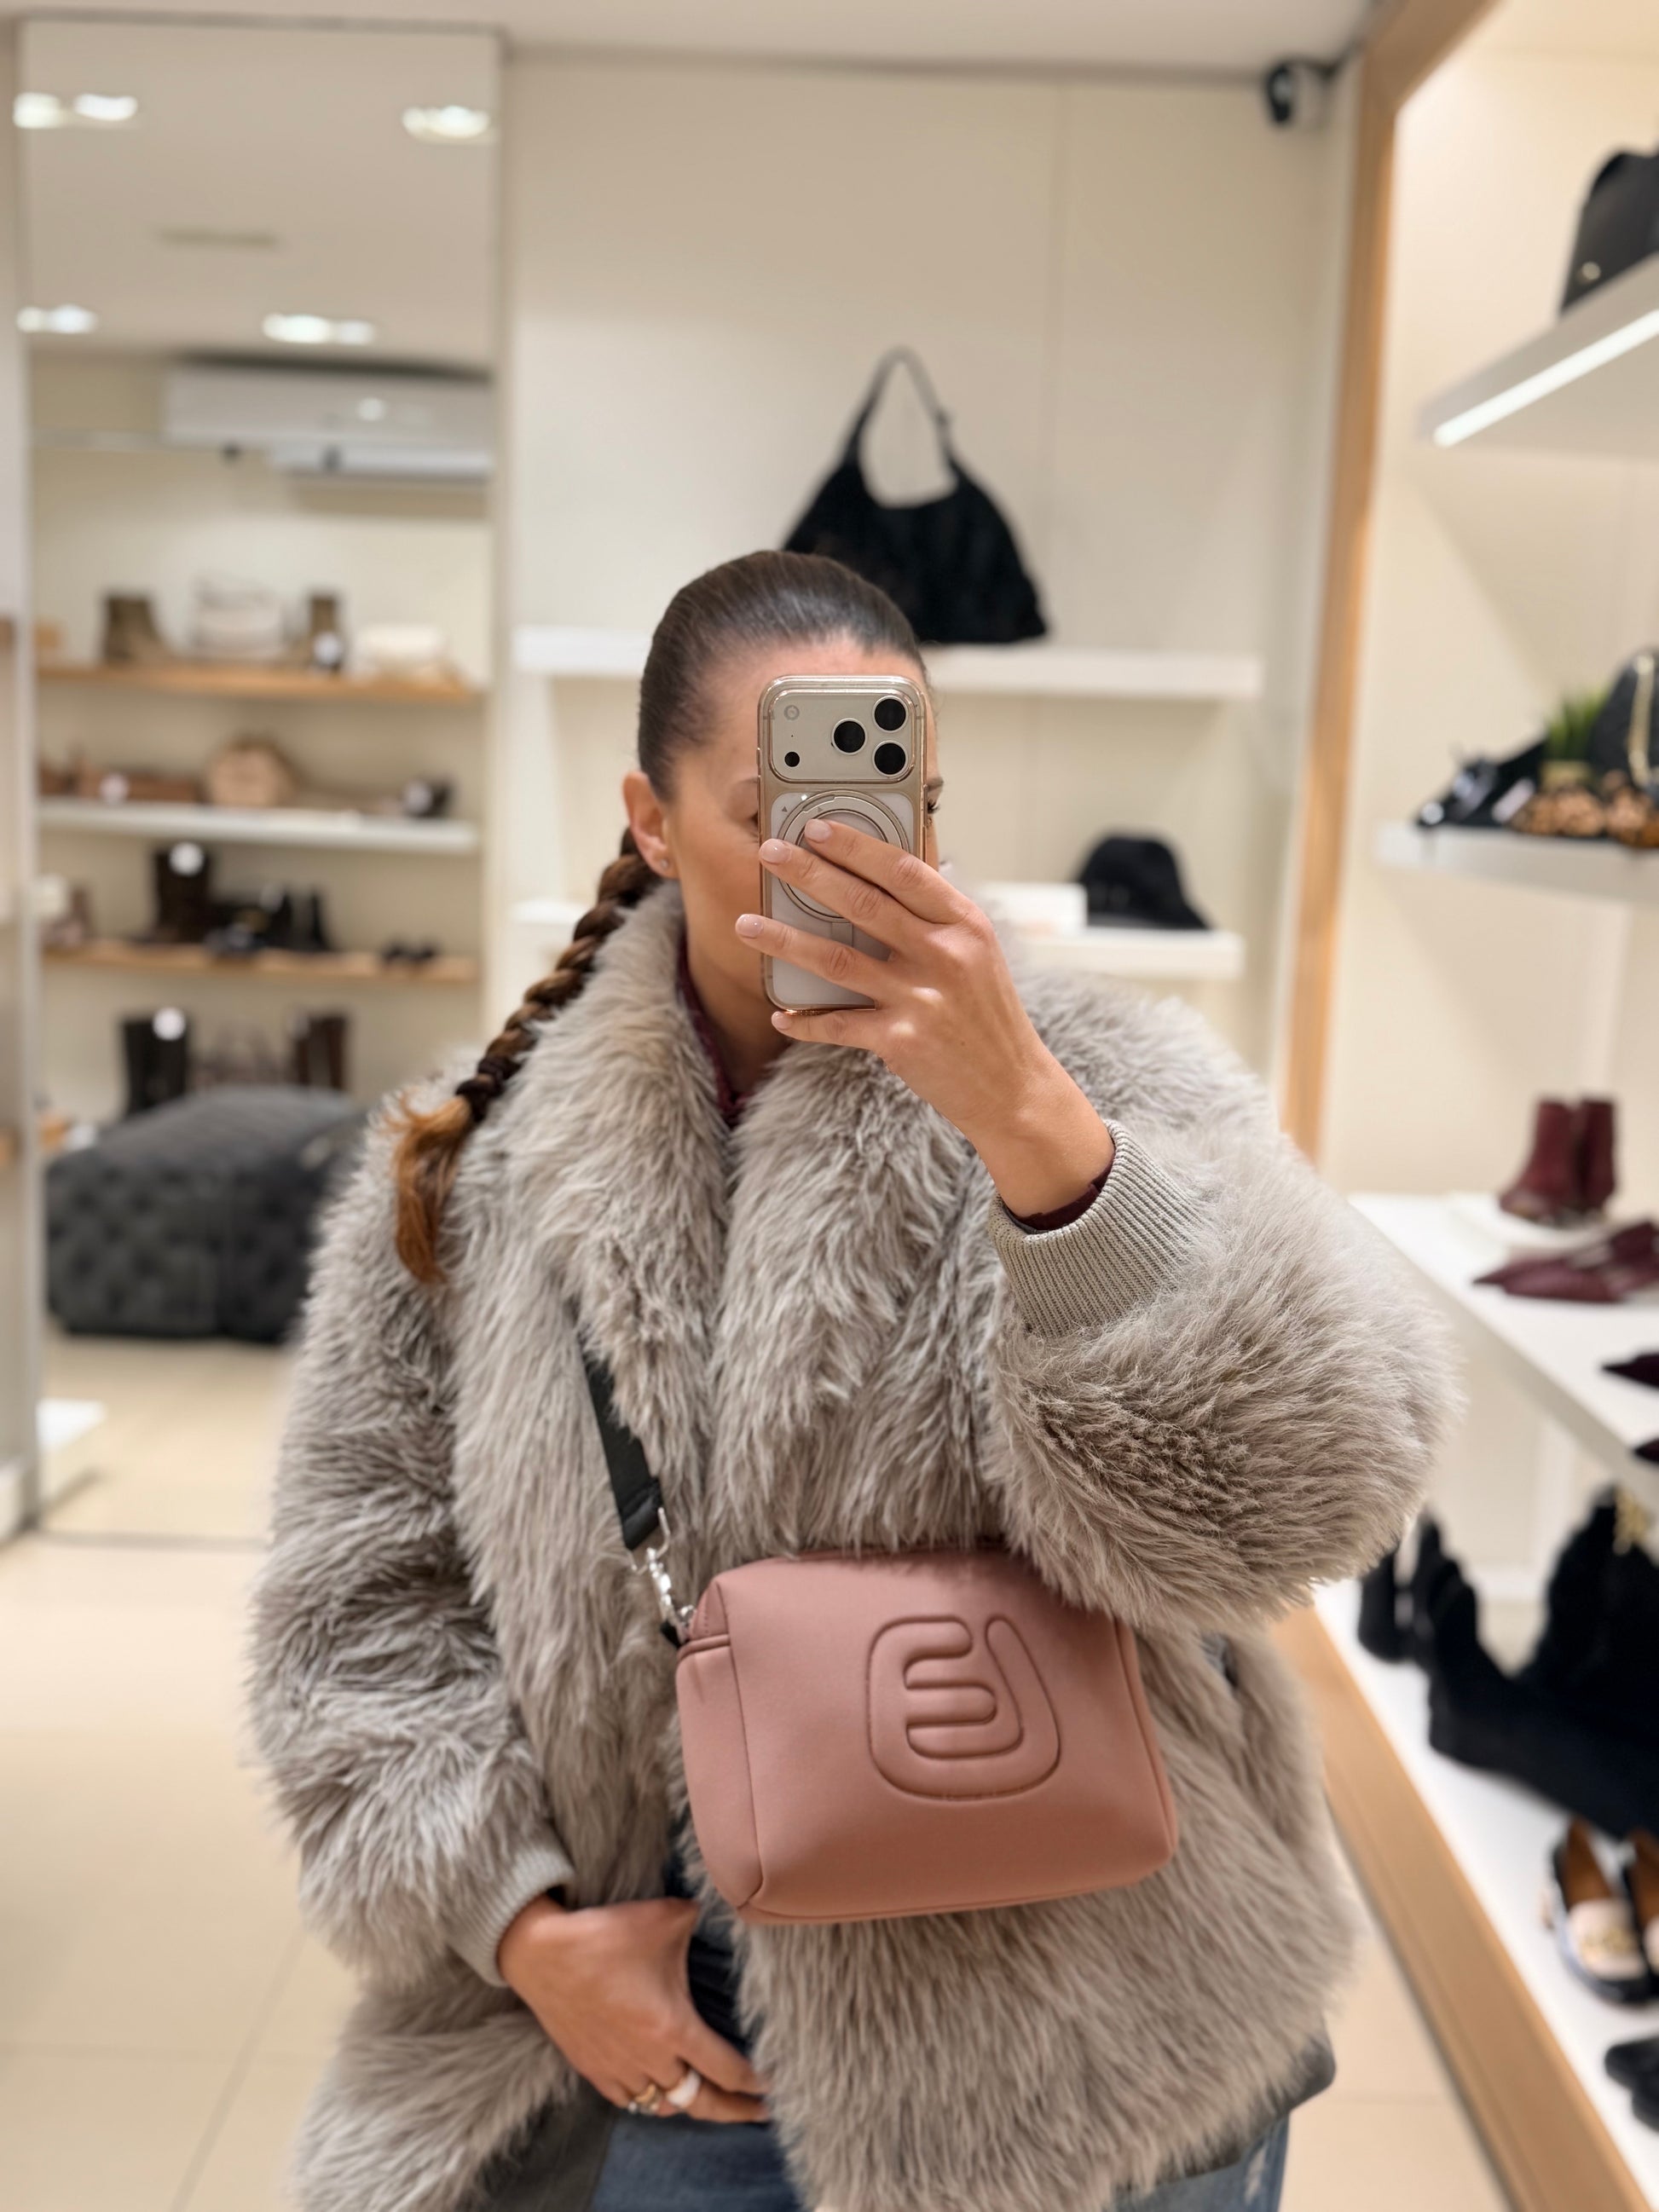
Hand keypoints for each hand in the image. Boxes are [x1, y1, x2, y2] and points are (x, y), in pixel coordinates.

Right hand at [498, 1895, 766, 2122]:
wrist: (541, 1954)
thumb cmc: (604, 1936)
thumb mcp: (664, 1917)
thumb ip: (700, 1917)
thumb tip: (723, 1902)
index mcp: (672, 2027)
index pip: (726, 2069)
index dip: (754, 2082)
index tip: (773, 2085)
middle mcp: (649, 2058)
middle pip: (701, 2102)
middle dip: (735, 2111)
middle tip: (758, 2114)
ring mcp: (619, 2069)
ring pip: (664, 2105)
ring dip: (691, 2104)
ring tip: (712, 2100)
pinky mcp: (593, 2069)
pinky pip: (631, 2101)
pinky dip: (652, 2101)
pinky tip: (662, 2093)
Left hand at [739, 819, 1112, 1218]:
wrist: (1012, 1087)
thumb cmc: (987, 1016)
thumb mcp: (977, 954)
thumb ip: (935, 919)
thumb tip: (877, 880)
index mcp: (964, 925)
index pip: (904, 871)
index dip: (856, 846)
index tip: (817, 828)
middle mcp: (944, 956)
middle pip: (863, 904)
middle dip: (808, 874)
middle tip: (770, 854)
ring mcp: (921, 999)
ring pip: (836, 960)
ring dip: (784, 941)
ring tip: (746, 925)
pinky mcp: (900, 1040)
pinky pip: (837, 1024)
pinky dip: (804, 1020)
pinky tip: (779, 1013)